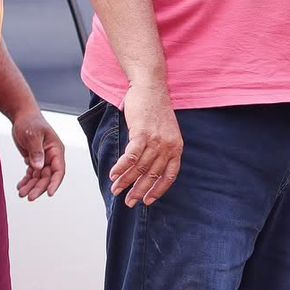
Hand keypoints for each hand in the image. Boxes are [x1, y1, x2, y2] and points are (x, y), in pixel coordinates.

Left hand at [10, 110, 64, 200]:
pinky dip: (27, 180)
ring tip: (22, 193)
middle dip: (39, 188)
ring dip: (31, 186)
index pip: (59, 170)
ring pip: (39, 177)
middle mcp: (52, 157)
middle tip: (29, 197)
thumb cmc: (30, 122)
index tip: (50, 193)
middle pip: (48, 177)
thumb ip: (37, 151)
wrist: (22, 116)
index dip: (55, 183)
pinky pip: (32, 173)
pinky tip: (20, 186)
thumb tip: (39, 167)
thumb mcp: (33, 135)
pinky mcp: (35, 160)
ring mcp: (43, 159)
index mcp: (56, 150)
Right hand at [110, 79, 181, 206]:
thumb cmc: (155, 110)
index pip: (169, 176)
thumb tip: (146, 168)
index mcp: (176, 148)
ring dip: (126, 181)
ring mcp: (156, 140)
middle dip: (139, 191)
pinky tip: (113, 174)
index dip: (158, 190)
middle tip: (129, 202)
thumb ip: (159, 149)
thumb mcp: (165, 132)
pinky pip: (131, 156)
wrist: (151, 87)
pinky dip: (121, 167)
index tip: (148, 201)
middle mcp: (168, 146)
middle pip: (152, 175)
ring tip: (116, 190)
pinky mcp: (142, 133)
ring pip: (139, 167)